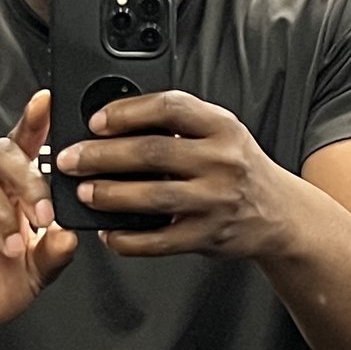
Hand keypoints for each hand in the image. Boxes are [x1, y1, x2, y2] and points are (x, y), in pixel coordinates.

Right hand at [0, 92, 76, 340]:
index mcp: (12, 190)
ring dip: (0, 207)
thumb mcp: (34, 275)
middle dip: (29, 179)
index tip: (48, 103)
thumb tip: (70, 235)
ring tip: (11, 244)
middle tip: (43, 215)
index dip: (35, 121)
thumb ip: (53, 255)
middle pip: (2, 151)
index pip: (24, 146)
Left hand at [55, 88, 296, 259]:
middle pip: (152, 153)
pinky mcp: (207, 236)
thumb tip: (116, 120)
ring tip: (84, 192)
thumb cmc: (239, 168)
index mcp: (222, 127)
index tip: (96, 121)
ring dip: (109, 195)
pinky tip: (108, 232)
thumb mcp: (221, 133)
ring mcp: (215, 201)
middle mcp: (221, 162)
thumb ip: (179, 124)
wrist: (279, 214)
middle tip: (71, 159)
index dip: (126, 112)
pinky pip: (158, 241)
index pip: (169, 107)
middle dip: (101, 155)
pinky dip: (127, 239)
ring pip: (152, 196)